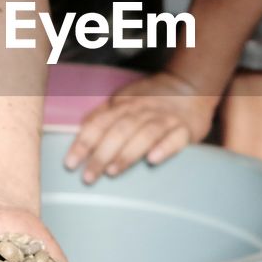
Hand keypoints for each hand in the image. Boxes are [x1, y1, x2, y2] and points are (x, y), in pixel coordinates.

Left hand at [64, 70, 217, 182]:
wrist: (190, 84)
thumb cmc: (151, 98)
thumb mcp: (124, 100)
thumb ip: (103, 115)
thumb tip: (79, 131)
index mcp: (124, 105)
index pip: (100, 122)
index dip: (84, 142)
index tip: (71, 164)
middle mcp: (143, 110)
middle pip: (119, 130)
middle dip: (101, 154)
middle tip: (88, 177)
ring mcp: (165, 119)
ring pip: (144, 134)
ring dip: (127, 153)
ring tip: (112, 172)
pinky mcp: (185, 129)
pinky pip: (175, 138)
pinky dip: (164, 148)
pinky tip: (153, 160)